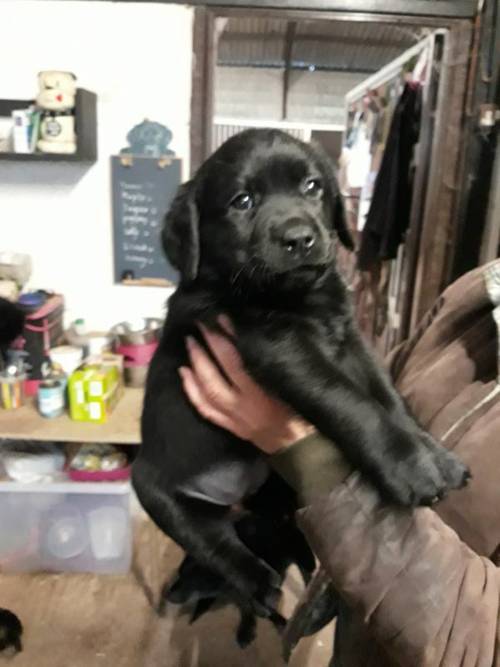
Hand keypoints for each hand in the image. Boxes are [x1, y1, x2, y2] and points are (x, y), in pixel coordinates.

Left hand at [179, 316, 314, 453]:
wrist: (301, 448)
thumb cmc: (304, 413)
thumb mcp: (293, 386)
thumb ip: (275, 367)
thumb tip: (259, 338)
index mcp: (261, 394)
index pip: (238, 361)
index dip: (228, 338)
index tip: (221, 318)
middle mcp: (243, 405)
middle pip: (217, 373)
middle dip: (207, 347)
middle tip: (200, 324)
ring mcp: (234, 417)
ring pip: (207, 390)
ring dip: (196, 365)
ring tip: (190, 343)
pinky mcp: (230, 426)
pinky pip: (204, 408)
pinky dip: (191, 390)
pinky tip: (184, 373)